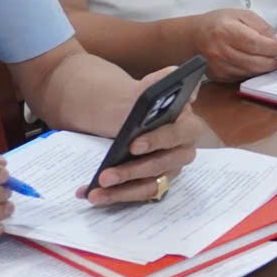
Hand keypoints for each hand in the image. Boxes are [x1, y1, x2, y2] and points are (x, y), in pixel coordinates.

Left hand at [81, 67, 204, 205]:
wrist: (121, 114)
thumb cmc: (138, 102)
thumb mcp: (149, 87)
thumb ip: (165, 81)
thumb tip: (182, 84)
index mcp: (186, 124)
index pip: (177, 134)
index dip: (158, 140)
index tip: (133, 144)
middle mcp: (182, 150)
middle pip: (163, 165)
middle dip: (133, 171)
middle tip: (106, 176)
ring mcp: (169, 169)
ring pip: (149, 185)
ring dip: (121, 191)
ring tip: (95, 192)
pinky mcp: (154, 183)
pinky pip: (137, 194)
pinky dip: (115, 196)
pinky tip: (90, 194)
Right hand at [189, 8, 276, 81]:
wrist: (193, 37)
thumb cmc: (218, 23)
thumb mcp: (240, 14)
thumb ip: (259, 25)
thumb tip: (275, 39)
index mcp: (226, 31)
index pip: (255, 44)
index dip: (274, 48)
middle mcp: (221, 51)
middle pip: (254, 62)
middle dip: (274, 62)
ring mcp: (218, 67)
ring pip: (250, 72)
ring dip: (266, 69)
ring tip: (276, 62)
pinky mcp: (218, 77)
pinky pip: (242, 77)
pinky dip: (254, 73)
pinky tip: (261, 66)